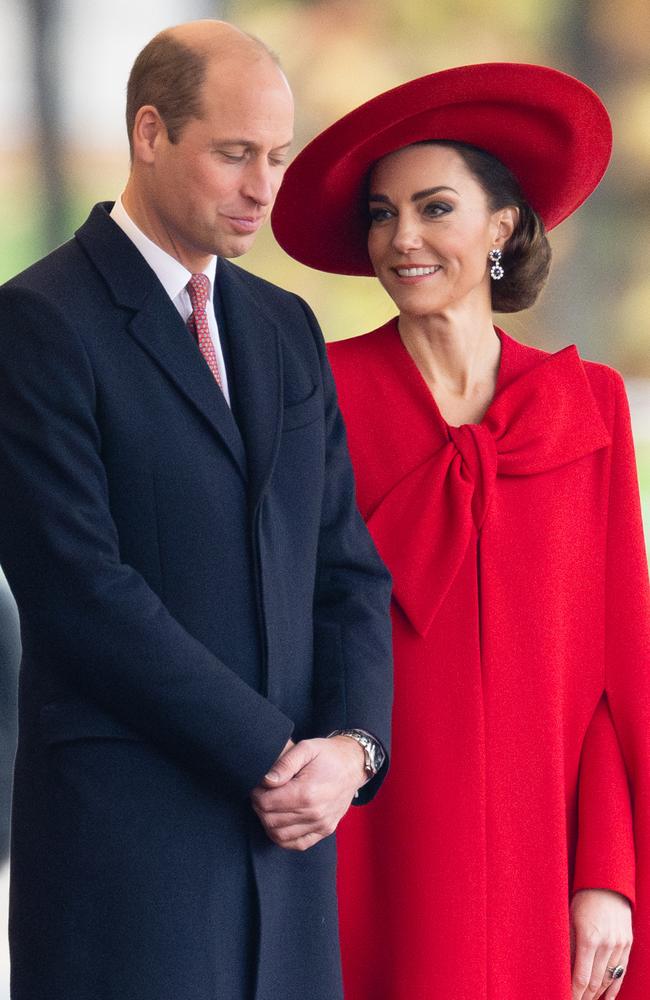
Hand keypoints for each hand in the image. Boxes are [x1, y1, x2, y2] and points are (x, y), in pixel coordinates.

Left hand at [250, 736, 365, 850]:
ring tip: (270, 806)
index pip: (266, 804)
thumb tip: (267, 781)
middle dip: (259, 808)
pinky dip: (283, 838)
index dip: (256, 795)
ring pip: (280, 836)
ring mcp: (321, 824)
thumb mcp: (306, 748)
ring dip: (268, 823)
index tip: (257, 786)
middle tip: (261, 795)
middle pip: (270, 821)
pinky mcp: (325, 830)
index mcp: (307, 792)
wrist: (353, 764)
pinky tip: (280, 823)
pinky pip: (297, 844)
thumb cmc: (328, 755)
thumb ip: (284, 763)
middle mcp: (314, 813)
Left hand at [570, 889, 631, 998]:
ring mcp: (620, 945)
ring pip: (608, 979)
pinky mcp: (627, 944)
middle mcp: (607, 944)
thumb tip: (563, 969)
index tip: (566, 998)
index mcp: (589, 937)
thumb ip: (568, 945)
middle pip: (596, 982)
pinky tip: (606, 998)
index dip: (574, 992)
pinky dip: (614, 987)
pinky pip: (621, 972)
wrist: (607, 883)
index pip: (581, 977)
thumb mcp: (569, 918)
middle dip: (584, 996)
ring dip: (597, 993)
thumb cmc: (583, 899)